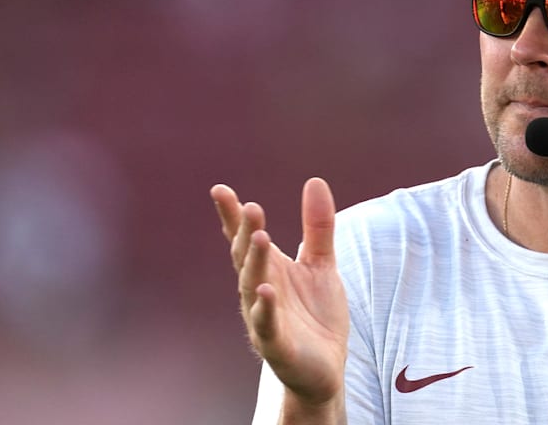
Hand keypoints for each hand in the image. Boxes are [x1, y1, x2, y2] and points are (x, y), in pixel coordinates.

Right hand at [212, 178, 348, 410]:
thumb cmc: (316, 314)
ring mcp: (264, 318)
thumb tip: (315, 180)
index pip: (245, 239)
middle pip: (247, 258)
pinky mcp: (277, 344)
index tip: (221, 190)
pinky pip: (267, 325)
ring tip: (261, 237)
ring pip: (253, 288)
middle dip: (245, 233)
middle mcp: (259, 290)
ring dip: (255, 263)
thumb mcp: (322, 263)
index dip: (232, 216)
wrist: (326, 366)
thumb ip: (317, 226)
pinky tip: (266, 291)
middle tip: (250, 207)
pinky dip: (265, 309)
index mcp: (269, 269)